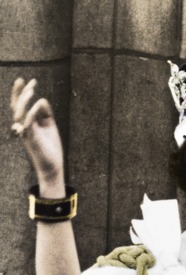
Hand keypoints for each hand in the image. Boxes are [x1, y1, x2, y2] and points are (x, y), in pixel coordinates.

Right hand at [10, 78, 64, 192]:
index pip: (20, 105)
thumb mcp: (49, 126)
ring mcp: (26, 134)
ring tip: (31, 91)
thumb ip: (46, 114)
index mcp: (27, 123)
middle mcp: (23, 127)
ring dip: (24, 102)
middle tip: (27, 81)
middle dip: (20, 93)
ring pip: (18, 115)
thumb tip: (42, 100)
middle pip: (16, 107)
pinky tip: (36, 105)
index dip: (21, 92)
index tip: (28, 80)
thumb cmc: (49, 147)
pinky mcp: (32, 140)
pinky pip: (28, 125)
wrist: (52, 166)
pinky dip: (31, 114)